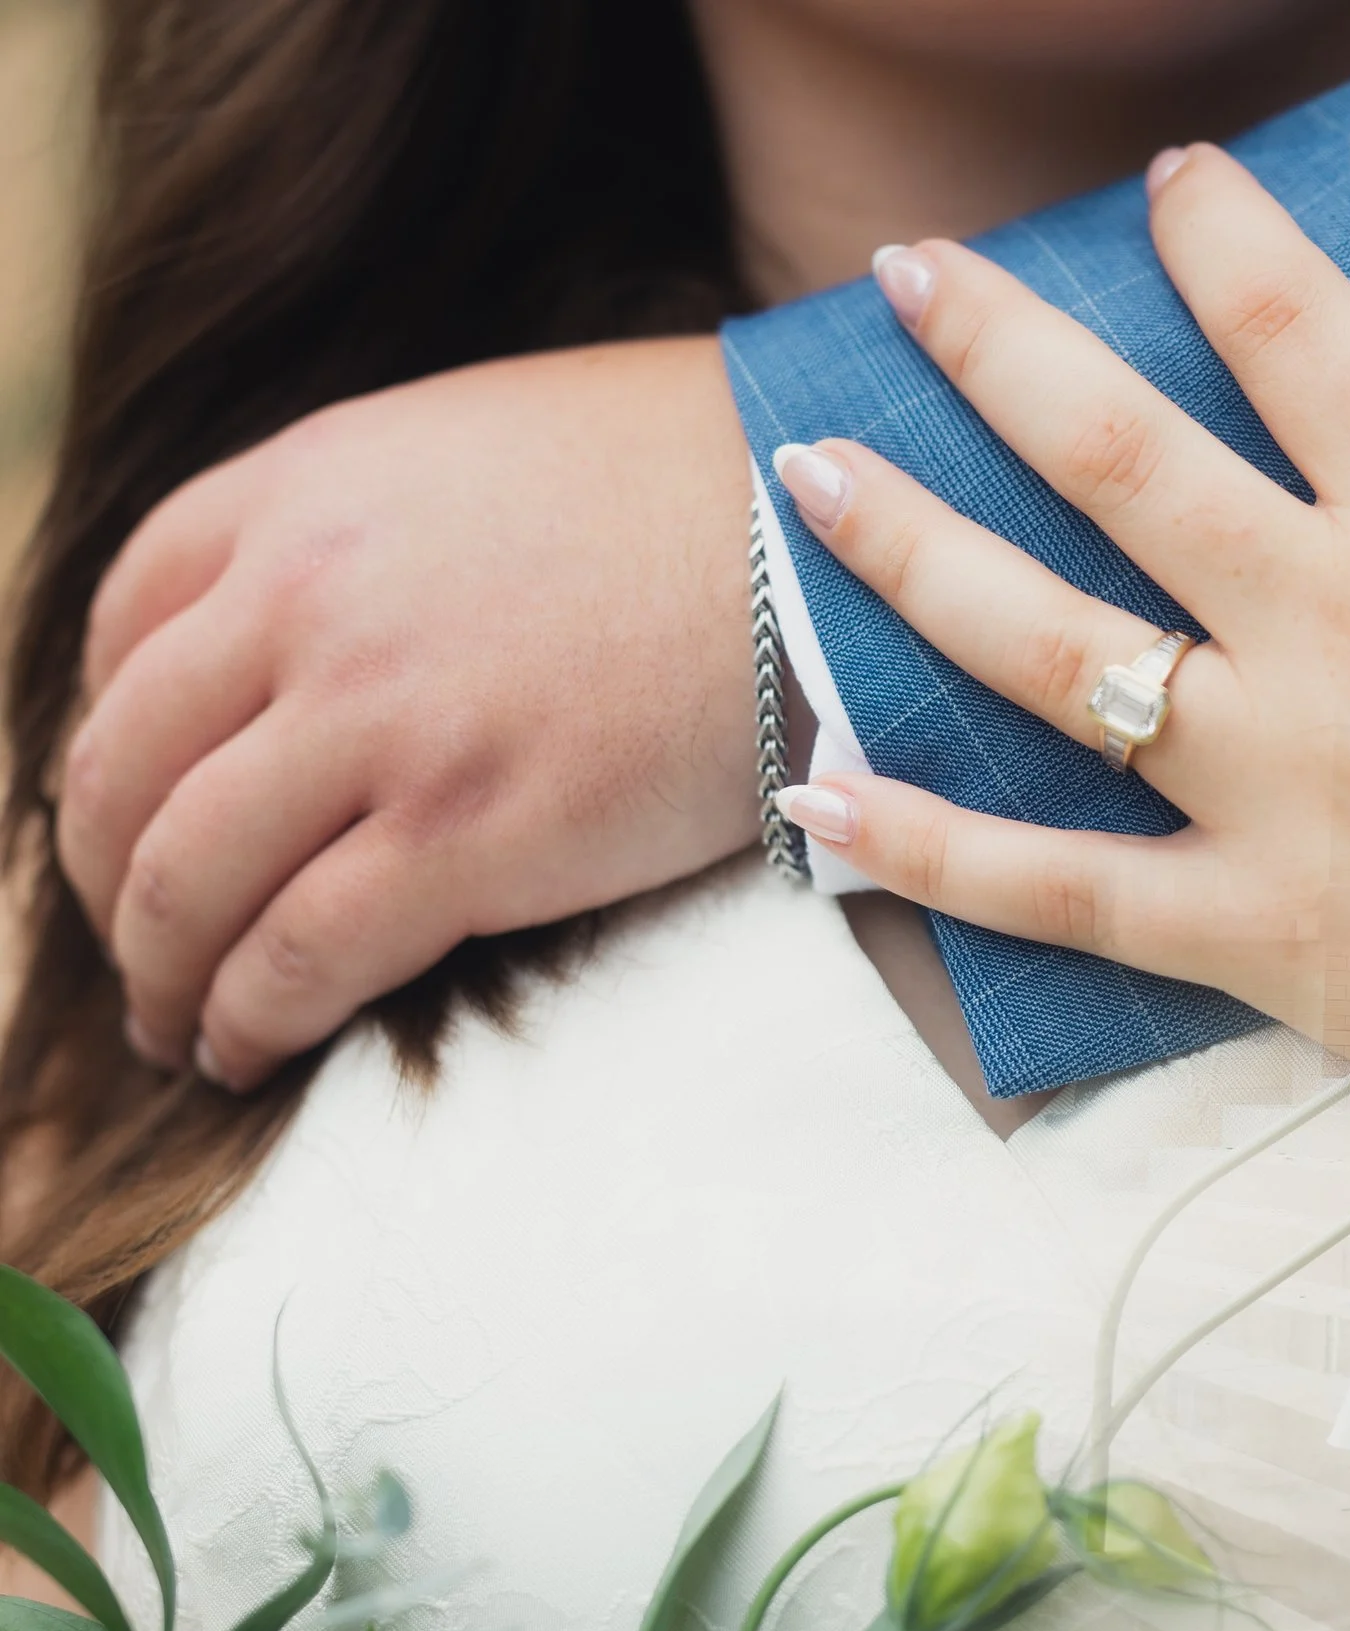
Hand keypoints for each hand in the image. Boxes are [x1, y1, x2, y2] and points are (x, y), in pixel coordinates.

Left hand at [62, 339, 755, 1088]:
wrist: (829, 540)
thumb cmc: (695, 484)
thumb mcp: (482, 444)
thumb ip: (367, 522)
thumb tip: (321, 622)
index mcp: (303, 492)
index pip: (122, 633)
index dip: (105, 741)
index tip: (140, 809)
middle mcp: (308, 601)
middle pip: (125, 774)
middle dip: (104, 884)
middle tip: (136, 945)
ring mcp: (382, 721)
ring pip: (186, 882)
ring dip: (158, 974)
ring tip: (177, 1024)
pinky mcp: (469, 834)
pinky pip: (299, 956)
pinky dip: (245, 1019)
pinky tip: (245, 1051)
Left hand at [770, 124, 1349, 1027]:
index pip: (1297, 327)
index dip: (1221, 234)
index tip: (1172, 182)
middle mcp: (1331, 631)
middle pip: (1118, 457)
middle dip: (996, 348)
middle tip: (904, 276)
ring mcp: (1274, 789)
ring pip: (1046, 647)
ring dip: (909, 547)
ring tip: (803, 467)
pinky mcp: (1253, 937)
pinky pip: (1060, 892)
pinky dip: (932, 851)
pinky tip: (821, 796)